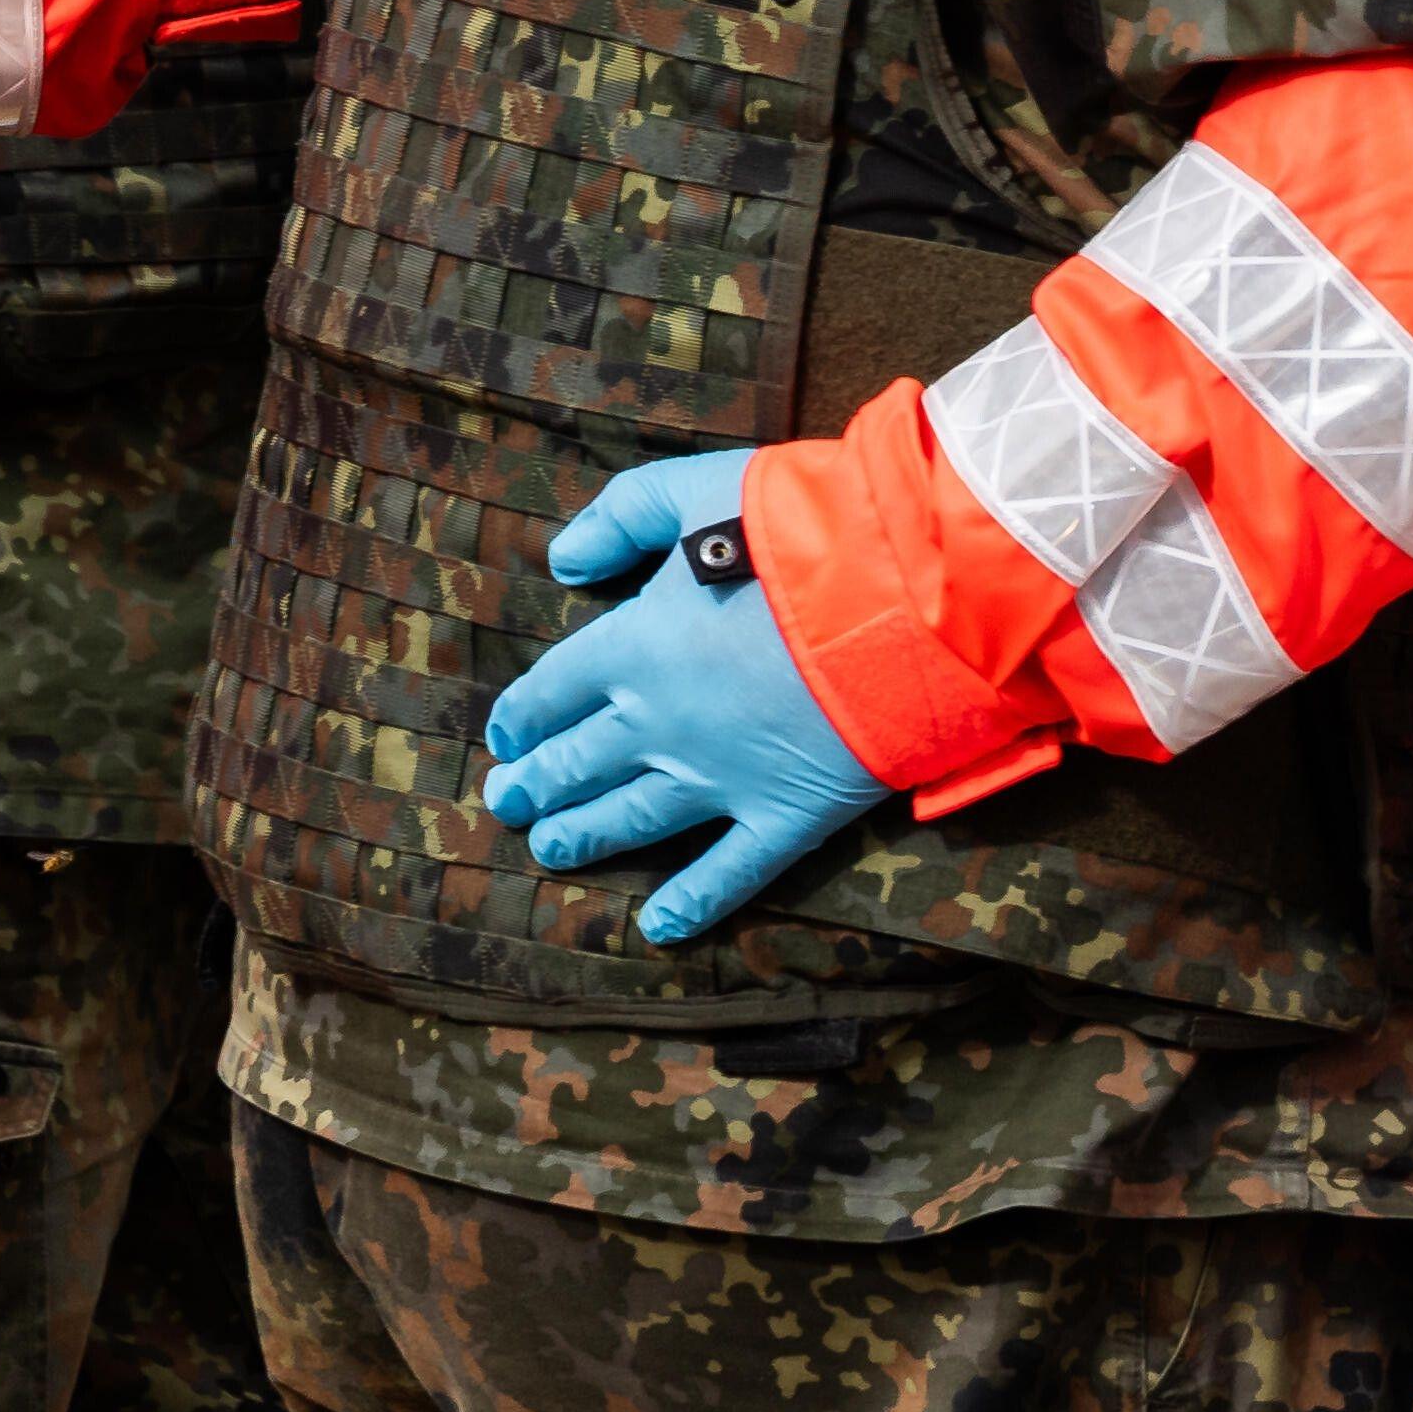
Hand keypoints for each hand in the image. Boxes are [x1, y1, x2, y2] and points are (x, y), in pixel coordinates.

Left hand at [481, 451, 885, 940]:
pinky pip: (731, 869)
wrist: (905, 598)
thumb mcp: (700, 486)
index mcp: (634, 647)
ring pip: (634, 818)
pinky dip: (694, 900)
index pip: (555, 689)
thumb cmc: (806, 531)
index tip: (507, 735)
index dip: (524, 714)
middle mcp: (661, 723)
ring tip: (549, 849)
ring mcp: (722, 777)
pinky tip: (659, 926)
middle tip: (508, 801)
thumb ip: (625, 513)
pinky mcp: (787, 812)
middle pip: (580, 761)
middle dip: (539, 782)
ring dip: (585, 837)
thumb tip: (562, 557)